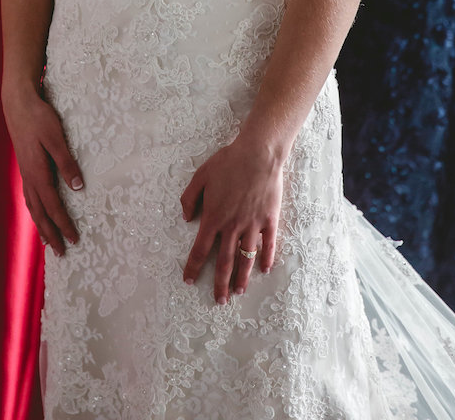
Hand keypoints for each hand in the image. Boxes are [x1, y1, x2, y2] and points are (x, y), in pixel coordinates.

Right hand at [3, 87, 83, 255]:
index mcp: (38, 174)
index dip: (64, 224)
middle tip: (62, 253)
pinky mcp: (25, 167)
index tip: (75, 240)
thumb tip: (78, 188)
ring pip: (33, 207)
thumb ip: (67, 163)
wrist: (18, 104)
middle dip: (51, 234)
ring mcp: (25, 173)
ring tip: (49, 241)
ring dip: (42, 226)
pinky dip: (36, 210)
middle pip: (41, 214)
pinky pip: (30, 197)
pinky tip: (39, 211)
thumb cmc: (39, 119)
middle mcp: (29, 178)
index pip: (54, 206)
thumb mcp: (56, 138)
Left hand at [180, 138, 282, 304]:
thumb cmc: (228, 162)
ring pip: (246, 258)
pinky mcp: (269, 220)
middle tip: (219, 301)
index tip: (189, 281)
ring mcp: (252, 225)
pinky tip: (264, 269)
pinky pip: (268, 244)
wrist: (258, 154)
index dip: (193, 267)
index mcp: (213, 217)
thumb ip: (189, 198)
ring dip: (242, 277)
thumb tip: (186, 218)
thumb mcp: (201, 176)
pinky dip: (266, 258)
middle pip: (224, 262)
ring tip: (239, 291)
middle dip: (220, 284)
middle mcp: (232, 226)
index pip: (200, 249)